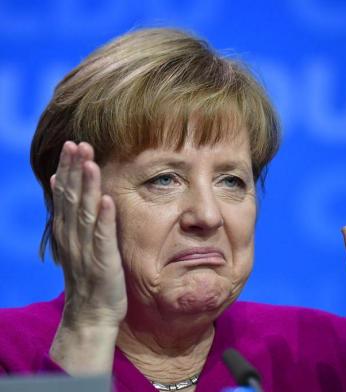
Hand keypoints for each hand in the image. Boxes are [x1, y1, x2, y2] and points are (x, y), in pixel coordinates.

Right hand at [49, 141, 126, 373]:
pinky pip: (104, 238)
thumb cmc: (88, 276)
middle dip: (75, 170)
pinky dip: (105, 219)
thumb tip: (66, 189)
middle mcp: (73, 238)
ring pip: (86, 214)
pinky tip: (108, 200)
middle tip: (78, 144)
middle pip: (73, 199)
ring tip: (90, 163)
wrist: (90, 314)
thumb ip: (73, 218)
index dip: (68, 170)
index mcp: (68, 232)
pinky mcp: (103, 263)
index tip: (72, 146)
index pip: (66, 195)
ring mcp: (87, 250)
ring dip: (88, 188)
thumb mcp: (77, 244)